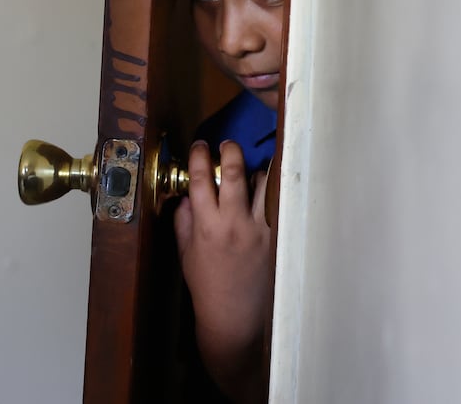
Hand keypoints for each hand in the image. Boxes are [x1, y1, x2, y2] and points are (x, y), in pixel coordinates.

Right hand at [173, 140, 272, 401]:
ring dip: (252, 170)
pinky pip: (274, 202)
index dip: (200, 157)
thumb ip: (184, 221)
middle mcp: (235, 223)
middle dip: (229, 151)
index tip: (200, 147)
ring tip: (246, 167)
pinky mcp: (277, 235)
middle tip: (225, 144)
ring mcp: (260, 228)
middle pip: (235, 172)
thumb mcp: (186, 254)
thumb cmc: (207, 286)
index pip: (203, 179)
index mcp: (207, 226)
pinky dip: (267, 192)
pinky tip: (262, 190)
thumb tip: (187, 196)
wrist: (234, 316)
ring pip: (261, 183)